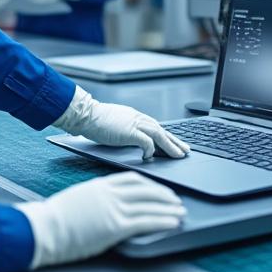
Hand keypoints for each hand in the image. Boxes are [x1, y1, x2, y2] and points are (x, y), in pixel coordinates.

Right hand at [16, 172, 184, 267]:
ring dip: (168, 208)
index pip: (132, 179)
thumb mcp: (77, 200)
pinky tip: (173, 222)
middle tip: (176, 199)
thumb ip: (94, 200)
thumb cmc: (53, 219)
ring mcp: (113, 209)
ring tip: (180, 211)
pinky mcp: (115, 226)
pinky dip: (163, 221)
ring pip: (150, 204)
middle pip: (145, 189)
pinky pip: (146, 221)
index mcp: (100, 185)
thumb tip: (103, 207)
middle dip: (164, 194)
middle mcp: (109, 194)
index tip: (158, 188)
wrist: (43, 228)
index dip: (149, 184)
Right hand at [54, 86, 189, 159]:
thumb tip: (133, 141)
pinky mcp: (129, 131)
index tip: (175, 144)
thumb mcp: (115, 124)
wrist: (85, 115)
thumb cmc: (95, 121)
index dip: (167, 136)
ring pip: (159, 134)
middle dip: (175, 141)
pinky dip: (150, 149)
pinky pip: (146, 141)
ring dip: (170, 146)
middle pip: (161, 130)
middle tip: (186, 151)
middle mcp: (138, 118)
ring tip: (179, 156)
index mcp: (135, 117)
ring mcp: (134, 123)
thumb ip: (126, 130)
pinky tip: (150, 157)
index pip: (156, 127)